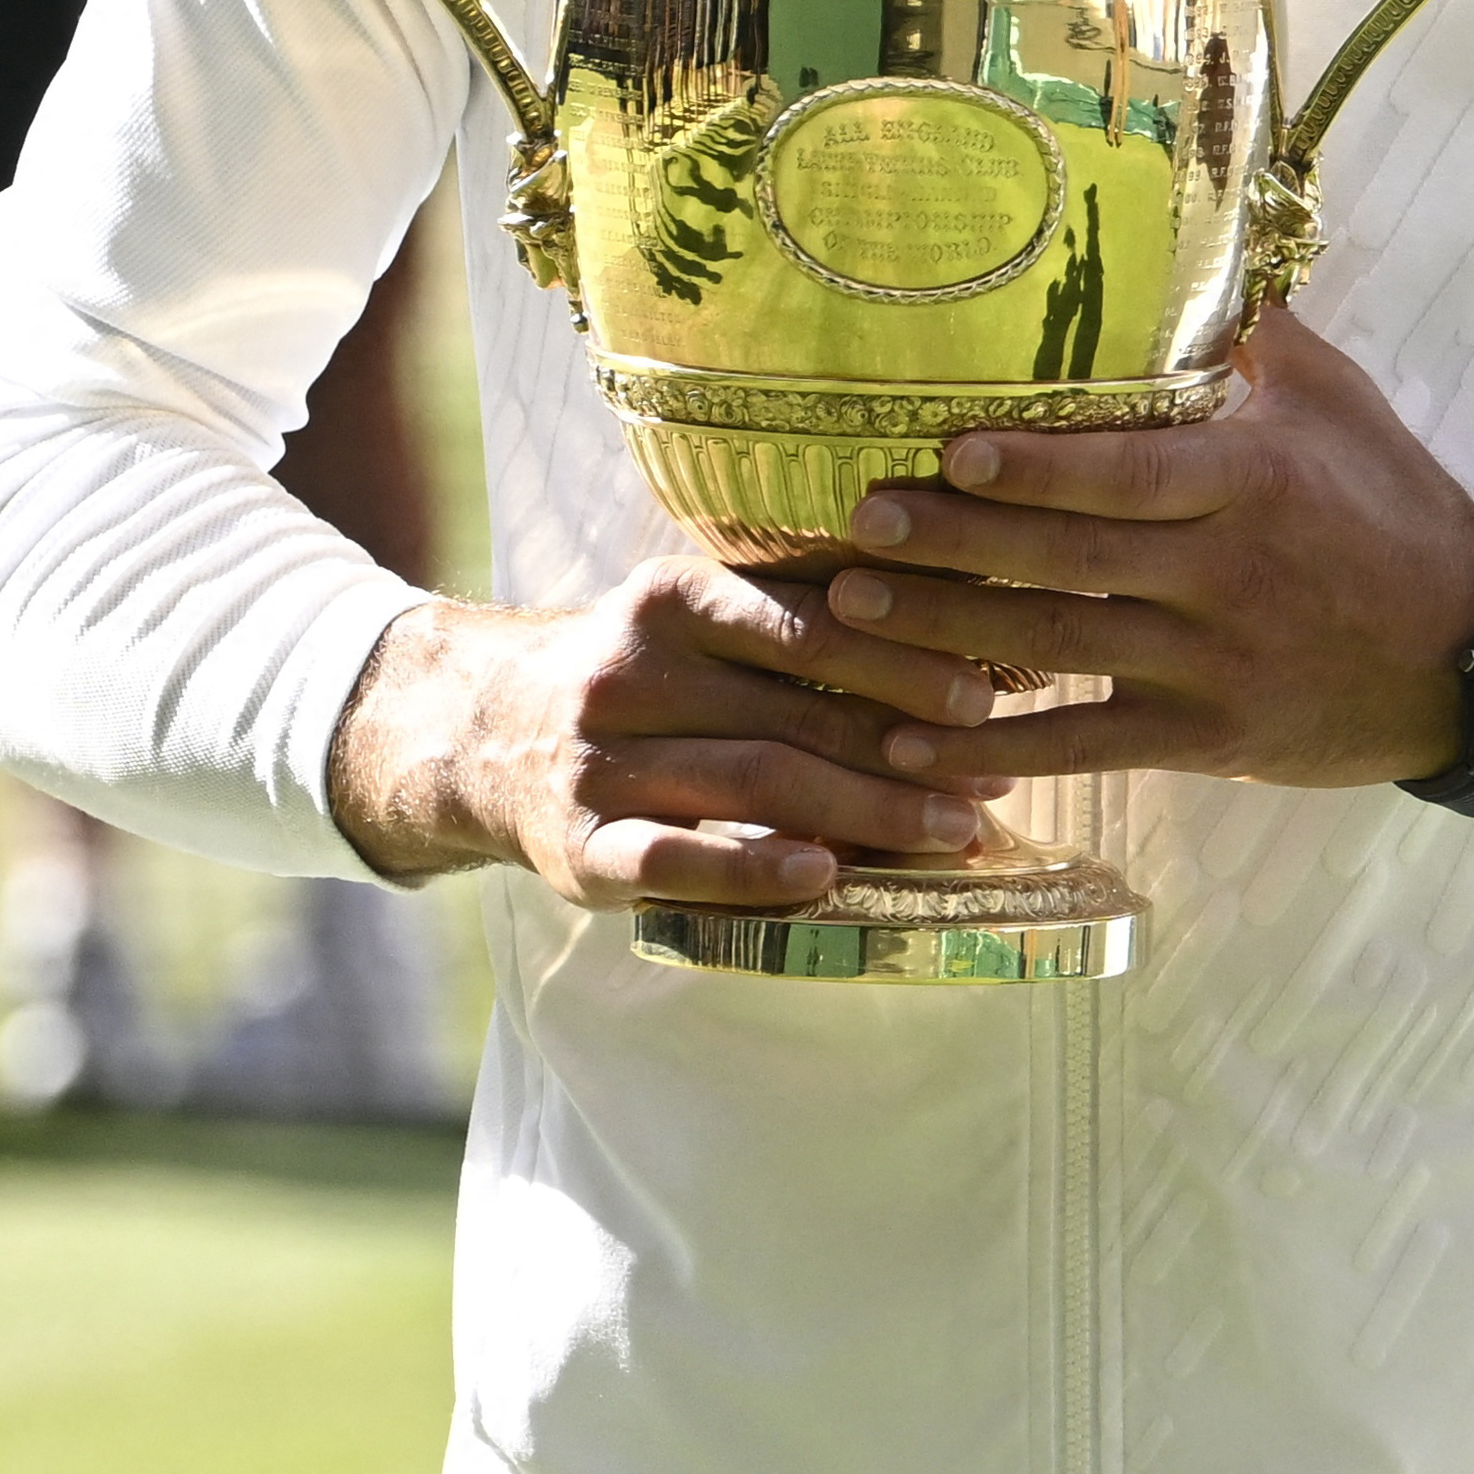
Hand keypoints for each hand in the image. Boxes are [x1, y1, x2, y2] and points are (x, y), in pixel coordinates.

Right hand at [327, 560, 1029, 913]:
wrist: (482, 734)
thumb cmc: (648, 677)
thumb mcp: (704, 620)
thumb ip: (805, 621)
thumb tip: (966, 639)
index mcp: (672, 597)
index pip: (806, 625)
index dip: (901, 662)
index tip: (985, 696)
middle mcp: (628, 673)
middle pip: (792, 711)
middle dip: (904, 751)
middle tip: (991, 779)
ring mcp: (597, 762)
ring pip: (749, 783)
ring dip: (863, 812)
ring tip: (953, 832)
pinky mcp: (576, 846)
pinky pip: (671, 859)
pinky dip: (750, 869)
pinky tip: (824, 876)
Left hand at [815, 299, 1473, 790]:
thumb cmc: (1400, 512)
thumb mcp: (1346, 407)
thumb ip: (1260, 339)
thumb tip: (1194, 245)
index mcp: (1254, 480)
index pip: (1127, 471)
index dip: (1034, 467)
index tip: (949, 451)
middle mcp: (1226, 572)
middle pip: (1068, 557)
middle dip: (957, 541)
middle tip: (864, 521)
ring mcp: (1212, 660)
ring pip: (1059, 647)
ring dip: (947, 633)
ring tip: (853, 612)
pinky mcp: (1208, 734)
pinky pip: (1087, 743)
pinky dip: (1000, 750)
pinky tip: (918, 749)